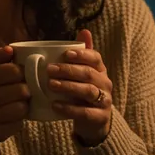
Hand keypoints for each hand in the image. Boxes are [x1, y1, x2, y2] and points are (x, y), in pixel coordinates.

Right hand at [0, 46, 29, 154]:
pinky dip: (19, 120)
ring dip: (24, 106)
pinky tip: (13, 118)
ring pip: (21, 107)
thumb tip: (10, 48)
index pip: (13, 70)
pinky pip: (18, 124)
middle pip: (21, 90)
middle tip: (23, 92)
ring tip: (19, 104)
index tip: (21, 76)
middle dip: (26, 91)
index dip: (23, 72)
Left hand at [46, 30, 112, 144]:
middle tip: (49, 69)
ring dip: (68, 87)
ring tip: (50, 84)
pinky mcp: (99, 117)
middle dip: (69, 70)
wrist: (94, 123)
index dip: (82, 55)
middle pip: (89, 74)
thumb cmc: (83, 93)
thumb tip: (84, 31)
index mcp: (100, 70)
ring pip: (88, 91)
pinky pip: (85, 112)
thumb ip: (82, 55)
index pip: (95, 58)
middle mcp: (105, 84)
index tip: (66, 54)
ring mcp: (104, 101)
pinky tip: (55, 105)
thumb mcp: (84, 74)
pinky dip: (69, 109)